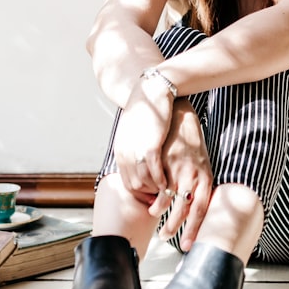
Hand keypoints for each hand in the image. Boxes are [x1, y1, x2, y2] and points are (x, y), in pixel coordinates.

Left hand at [112, 77, 173, 203]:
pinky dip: (160, 181)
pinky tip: (168, 183)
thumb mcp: (133, 130)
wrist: (151, 91)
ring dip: (155, 189)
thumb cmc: (146, 111)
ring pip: (143, 182)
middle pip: (134, 185)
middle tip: (160, 196)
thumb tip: (138, 159)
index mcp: (120, 150)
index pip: (126, 181)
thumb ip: (133, 146)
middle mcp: (124, 154)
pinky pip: (154, 172)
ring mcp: (135, 151)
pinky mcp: (149, 146)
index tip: (152, 195)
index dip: (140, 191)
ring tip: (166, 191)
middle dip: (148, 194)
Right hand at [155, 105, 212, 248]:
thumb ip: (199, 185)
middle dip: (176, 227)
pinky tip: (150, 205)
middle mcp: (194, 175)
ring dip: (161, 214)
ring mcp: (178, 169)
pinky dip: (154, 198)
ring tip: (155, 220)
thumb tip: (195, 208)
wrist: (181, 116)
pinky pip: (158, 186)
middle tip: (166, 238)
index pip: (202, 210)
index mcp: (206, 178)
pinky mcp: (164, 162)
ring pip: (169, 200)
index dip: (194, 230)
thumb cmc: (191, 145)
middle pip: (186, 209)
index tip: (187, 246)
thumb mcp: (201, 165)